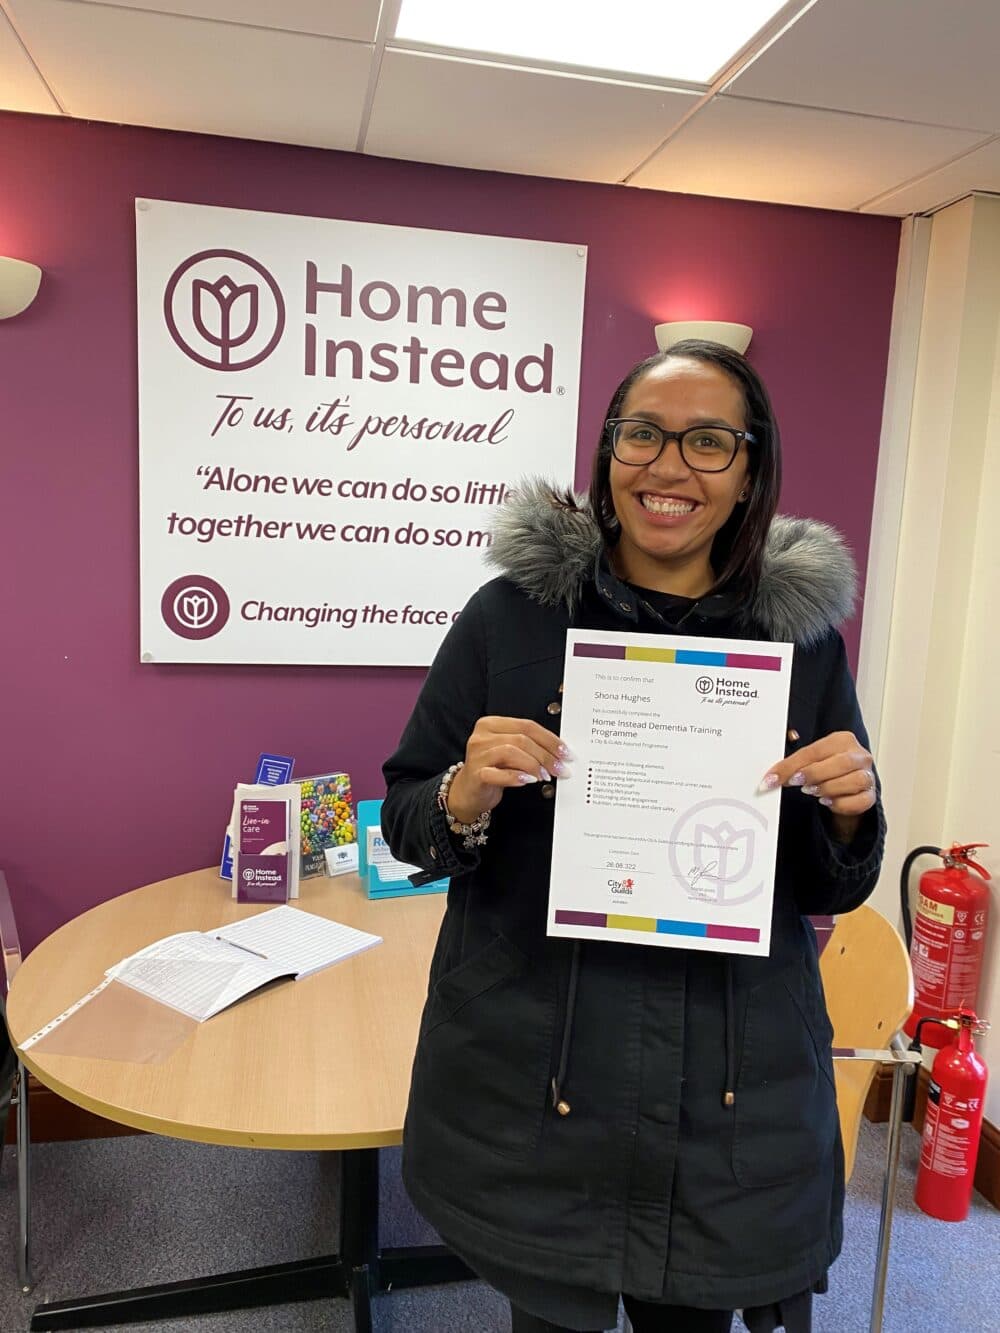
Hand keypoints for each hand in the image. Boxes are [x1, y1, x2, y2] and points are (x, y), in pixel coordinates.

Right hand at [446, 717, 571, 823]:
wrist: (468, 792)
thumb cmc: (491, 770)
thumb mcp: (510, 754)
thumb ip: (528, 747)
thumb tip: (558, 753)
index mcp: (491, 725)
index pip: (527, 726)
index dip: (550, 739)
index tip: (565, 752)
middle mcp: (482, 736)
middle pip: (521, 738)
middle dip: (546, 755)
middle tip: (559, 768)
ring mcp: (477, 755)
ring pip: (511, 751)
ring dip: (533, 765)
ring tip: (544, 776)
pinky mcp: (475, 774)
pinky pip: (498, 773)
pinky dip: (517, 777)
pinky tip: (528, 781)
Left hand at [760, 731, 875, 842]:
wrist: (845, 787)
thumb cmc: (826, 768)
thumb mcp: (810, 759)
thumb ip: (794, 760)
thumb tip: (774, 770)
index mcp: (842, 740)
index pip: (815, 751)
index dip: (791, 765)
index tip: (773, 778)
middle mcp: (859, 756)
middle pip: (840, 763)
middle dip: (814, 774)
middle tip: (796, 783)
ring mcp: (868, 775)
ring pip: (855, 781)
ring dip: (829, 788)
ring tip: (812, 792)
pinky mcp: (870, 795)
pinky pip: (861, 801)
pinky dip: (842, 803)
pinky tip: (828, 802)